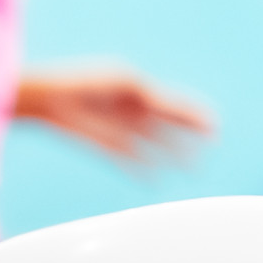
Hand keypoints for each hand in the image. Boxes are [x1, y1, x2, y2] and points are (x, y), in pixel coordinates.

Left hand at [15, 70, 212, 162]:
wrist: (47, 98)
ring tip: (193, 169)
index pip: (172, 104)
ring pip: (152, 144)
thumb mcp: (122, 81)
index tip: (214, 125)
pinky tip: (155, 180)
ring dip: (172, 155)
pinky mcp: (103, 143)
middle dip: (189, 135)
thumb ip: (147, 95)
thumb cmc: (82, 82)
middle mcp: (130, 109)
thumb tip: (168, 107)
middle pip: (167, 124)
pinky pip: (128, 159)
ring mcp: (118, 127)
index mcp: (137, 89)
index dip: (193, 115)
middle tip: (214, 145)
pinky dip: (141, 169)